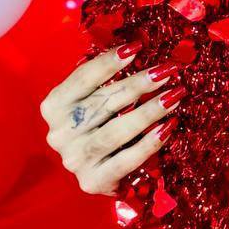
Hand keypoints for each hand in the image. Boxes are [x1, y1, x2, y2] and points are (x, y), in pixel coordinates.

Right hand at [40, 44, 185, 195]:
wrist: (94, 172)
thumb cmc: (96, 127)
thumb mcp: (93, 101)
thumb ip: (106, 82)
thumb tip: (137, 51)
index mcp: (54, 107)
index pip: (83, 79)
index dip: (109, 62)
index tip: (136, 47)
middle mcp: (59, 133)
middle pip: (103, 103)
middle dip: (138, 84)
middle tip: (167, 71)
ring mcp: (75, 160)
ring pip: (115, 131)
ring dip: (148, 111)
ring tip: (174, 96)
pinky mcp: (93, 181)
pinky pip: (126, 160)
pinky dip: (149, 143)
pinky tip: (169, 127)